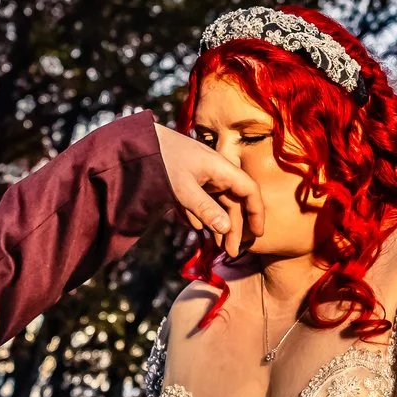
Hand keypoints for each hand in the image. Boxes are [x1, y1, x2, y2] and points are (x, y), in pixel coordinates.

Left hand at [154, 125, 264, 257]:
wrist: (140, 143)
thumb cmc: (163, 160)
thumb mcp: (183, 188)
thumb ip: (205, 209)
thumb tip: (227, 229)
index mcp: (222, 169)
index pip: (249, 191)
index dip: (256, 212)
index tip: (257, 234)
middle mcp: (218, 173)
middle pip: (235, 203)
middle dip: (234, 228)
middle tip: (231, 252)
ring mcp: (205, 178)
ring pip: (220, 205)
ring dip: (220, 225)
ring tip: (218, 247)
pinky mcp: (193, 182)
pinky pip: (204, 202)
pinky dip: (203, 216)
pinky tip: (199, 229)